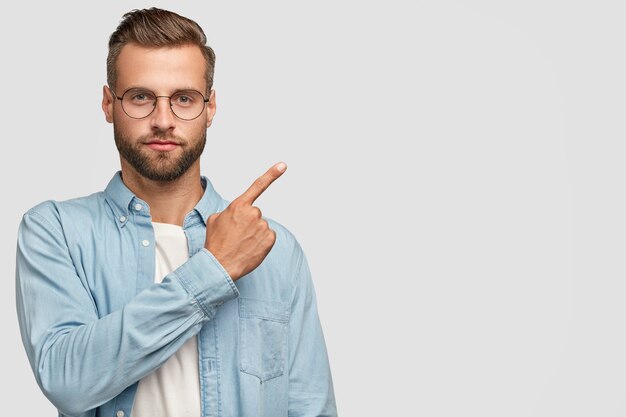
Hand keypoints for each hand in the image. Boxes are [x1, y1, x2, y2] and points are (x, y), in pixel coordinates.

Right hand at [205, 162, 286, 280]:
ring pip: (261, 227)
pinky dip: (261, 243)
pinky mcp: (270, 239)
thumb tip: (236, 214)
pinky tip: (250, 248)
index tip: (283, 165)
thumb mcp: (214, 220)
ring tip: (241, 244)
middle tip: (236, 236)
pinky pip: (268, 237)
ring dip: (254, 234)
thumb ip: (229, 211)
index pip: (258, 186)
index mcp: (239, 205)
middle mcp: (253, 213)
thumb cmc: (215, 243)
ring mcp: (263, 226)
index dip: (272, 174)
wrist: (219, 265)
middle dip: (248, 223)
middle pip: (255, 214)